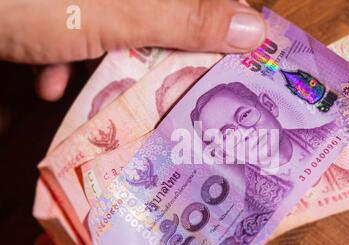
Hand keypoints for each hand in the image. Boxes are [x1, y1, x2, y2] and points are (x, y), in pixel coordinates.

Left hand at [0, 0, 265, 99]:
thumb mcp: (116, 12)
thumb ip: (185, 18)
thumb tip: (255, 29)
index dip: (221, 22)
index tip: (232, 61)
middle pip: (158, 14)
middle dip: (159, 52)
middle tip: (173, 88)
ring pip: (117, 25)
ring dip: (108, 62)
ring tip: (101, 90)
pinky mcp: (57, 8)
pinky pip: (76, 28)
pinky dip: (66, 58)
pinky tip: (50, 81)